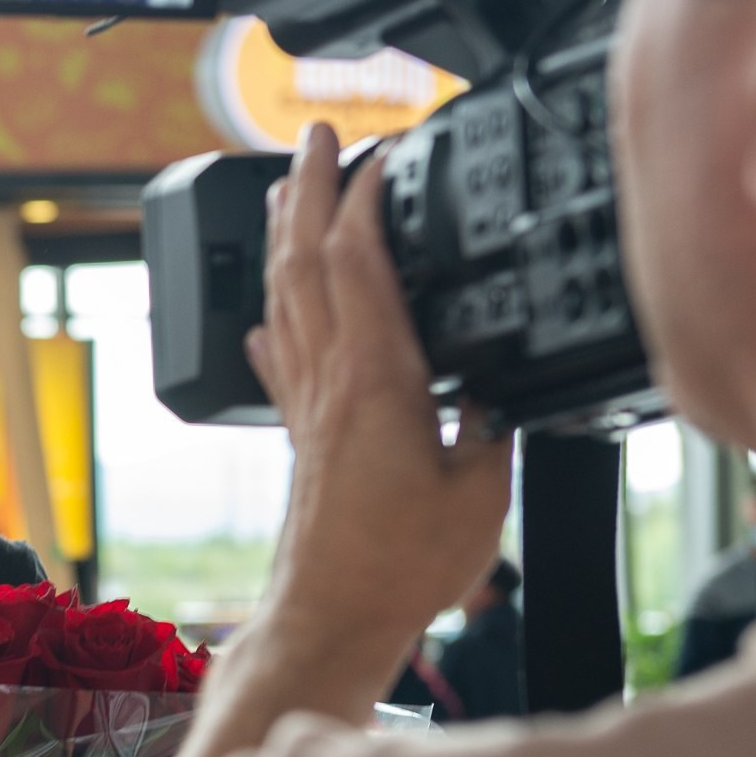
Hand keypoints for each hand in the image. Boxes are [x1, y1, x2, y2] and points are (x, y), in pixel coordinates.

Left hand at [243, 122, 515, 710]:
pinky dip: (274, 320)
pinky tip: (263, 318)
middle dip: (307, 190)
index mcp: (375, 380)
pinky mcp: (299, 438)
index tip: (383, 153)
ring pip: (282, 300)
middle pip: (304, 261)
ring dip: (283, 238)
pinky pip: (279, 359)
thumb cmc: (398, 567)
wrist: (330, 619)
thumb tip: (491, 398)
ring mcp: (305, 407)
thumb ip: (487, 429)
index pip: (359, 261)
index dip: (367, 199)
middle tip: (315, 137)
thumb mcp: (480, 491)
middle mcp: (327, 382)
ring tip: (282, 193)